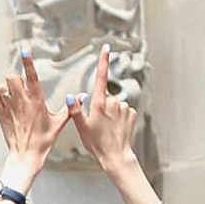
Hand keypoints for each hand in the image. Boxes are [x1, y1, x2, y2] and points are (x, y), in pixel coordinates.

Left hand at [0, 48, 68, 193]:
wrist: (26, 156)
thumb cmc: (44, 141)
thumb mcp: (60, 123)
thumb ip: (70, 107)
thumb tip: (82, 96)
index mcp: (37, 101)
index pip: (31, 75)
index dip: (28, 61)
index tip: (25, 50)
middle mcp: (21, 102)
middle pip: (12, 77)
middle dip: (17, 77)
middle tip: (23, 86)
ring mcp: (9, 108)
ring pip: (2, 87)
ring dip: (7, 87)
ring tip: (15, 95)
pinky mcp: (1, 115)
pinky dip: (0, 98)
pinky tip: (7, 104)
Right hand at [68, 44, 138, 174]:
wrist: (116, 155)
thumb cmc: (96, 143)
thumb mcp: (81, 127)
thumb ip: (75, 110)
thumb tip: (71, 96)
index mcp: (99, 103)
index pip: (101, 77)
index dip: (103, 61)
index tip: (106, 48)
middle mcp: (113, 102)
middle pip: (105, 96)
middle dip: (101, 105)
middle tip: (97, 123)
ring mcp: (125, 107)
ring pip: (115, 104)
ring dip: (110, 113)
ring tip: (106, 128)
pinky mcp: (133, 113)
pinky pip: (123, 111)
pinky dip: (119, 117)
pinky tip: (116, 128)